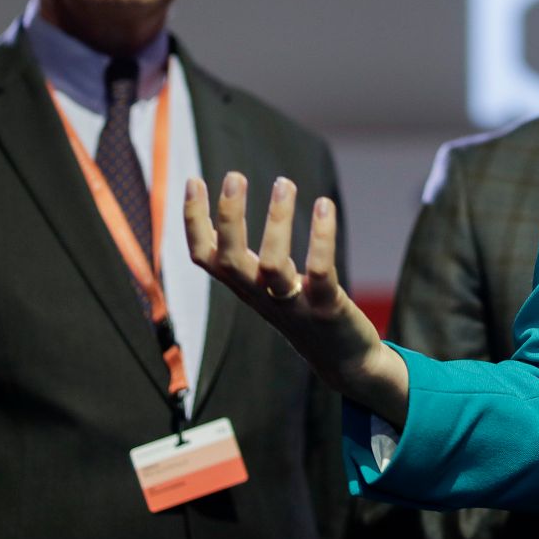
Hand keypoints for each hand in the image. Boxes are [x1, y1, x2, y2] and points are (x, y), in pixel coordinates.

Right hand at [184, 172, 409, 427]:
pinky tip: (325, 205)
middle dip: (228, 218)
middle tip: (234, 175)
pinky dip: (321, 239)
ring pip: (273, 266)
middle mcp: (261, 296)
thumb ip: (247, 258)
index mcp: (244, 287)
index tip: (193, 180)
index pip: (205, 257)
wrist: (344, 362)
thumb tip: (227, 207)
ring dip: (277, 222)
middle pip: (231, 260)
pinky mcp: (326, 308)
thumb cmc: (301, 312)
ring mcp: (293, 305)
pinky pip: (320, 272)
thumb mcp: (266, 286)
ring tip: (283, 182)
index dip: (193, 222)